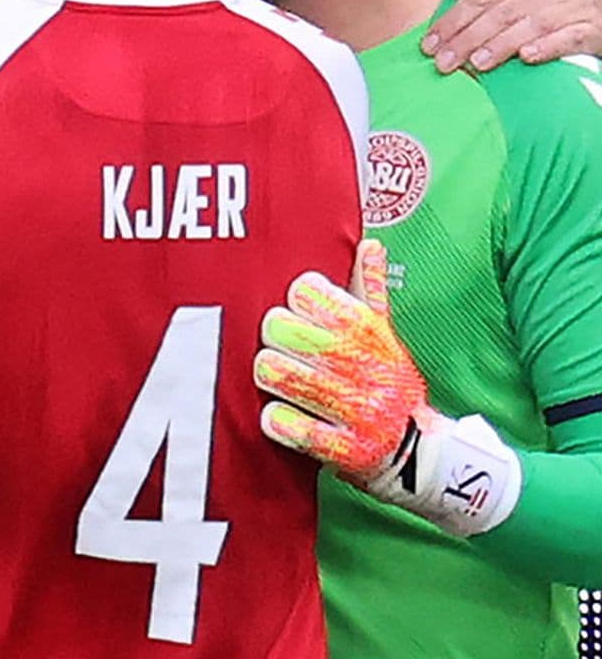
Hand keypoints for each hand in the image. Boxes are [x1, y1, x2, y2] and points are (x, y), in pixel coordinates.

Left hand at [254, 241, 521, 536]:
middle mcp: (362, 365)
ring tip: (279, 376)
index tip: (301, 310)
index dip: (296, 299)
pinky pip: (286, 425)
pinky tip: (282, 415)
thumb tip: (370, 242)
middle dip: (274, 336)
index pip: (305, 291)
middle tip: (283, 344)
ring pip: (275, 372)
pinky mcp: (342, 449)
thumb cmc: (389, 381)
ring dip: (271, 374)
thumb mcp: (385, 333)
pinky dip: (276, 419)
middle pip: (280, 327)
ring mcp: (353, 408)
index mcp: (368, 330)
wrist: (423, 453)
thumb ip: (370, 288)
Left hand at [422, 0, 601, 72]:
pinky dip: (546, 47)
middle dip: (467, 38)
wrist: (601, 14)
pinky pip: (568, 38)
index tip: (429, 43)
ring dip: (501, 45)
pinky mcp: (591, 28)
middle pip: (501, 12)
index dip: (452, 18)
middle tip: (443, 62)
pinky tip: (526, 58)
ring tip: (475, 64)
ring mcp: (573, 5)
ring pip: (531, 25)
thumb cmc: (546, 0)